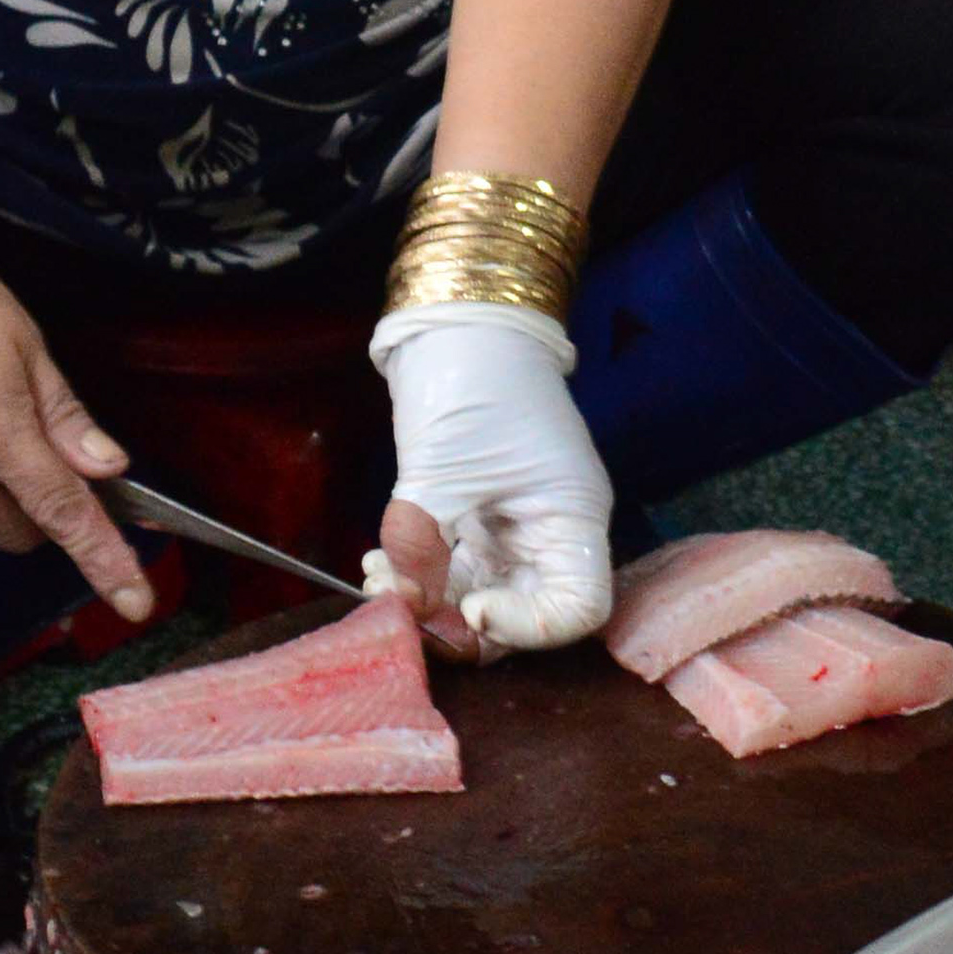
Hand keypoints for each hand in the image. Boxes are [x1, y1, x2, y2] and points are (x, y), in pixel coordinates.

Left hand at [368, 303, 613, 658]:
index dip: (527, 628)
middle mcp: (550, 532)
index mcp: (570, 518)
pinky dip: (418, 575)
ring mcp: (512, 527)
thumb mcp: (442, 469)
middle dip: (461, 622)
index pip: (576, 609)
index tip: (470, 609)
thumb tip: (408, 605)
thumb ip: (423, 543)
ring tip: (376, 581)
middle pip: (523, 612)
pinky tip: (378, 563)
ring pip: (480, 594)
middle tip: (403, 609)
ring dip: (428, 600)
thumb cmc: (473, 384)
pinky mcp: (476, 518)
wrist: (456, 326)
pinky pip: (453, 569)